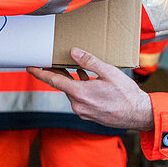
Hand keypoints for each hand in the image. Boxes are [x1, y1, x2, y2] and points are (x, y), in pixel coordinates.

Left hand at [27, 47, 154, 129]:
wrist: (138, 114)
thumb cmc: (126, 93)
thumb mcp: (109, 72)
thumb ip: (89, 62)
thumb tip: (73, 51)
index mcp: (80, 93)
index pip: (54, 81)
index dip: (40, 73)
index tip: (30, 66)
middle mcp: (78, 105)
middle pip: (62, 85)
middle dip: (58, 73)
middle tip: (51, 60)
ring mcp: (83, 112)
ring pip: (71, 92)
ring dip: (71, 80)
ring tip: (73, 67)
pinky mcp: (88, 115)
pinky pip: (79, 99)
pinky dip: (79, 88)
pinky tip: (84, 79)